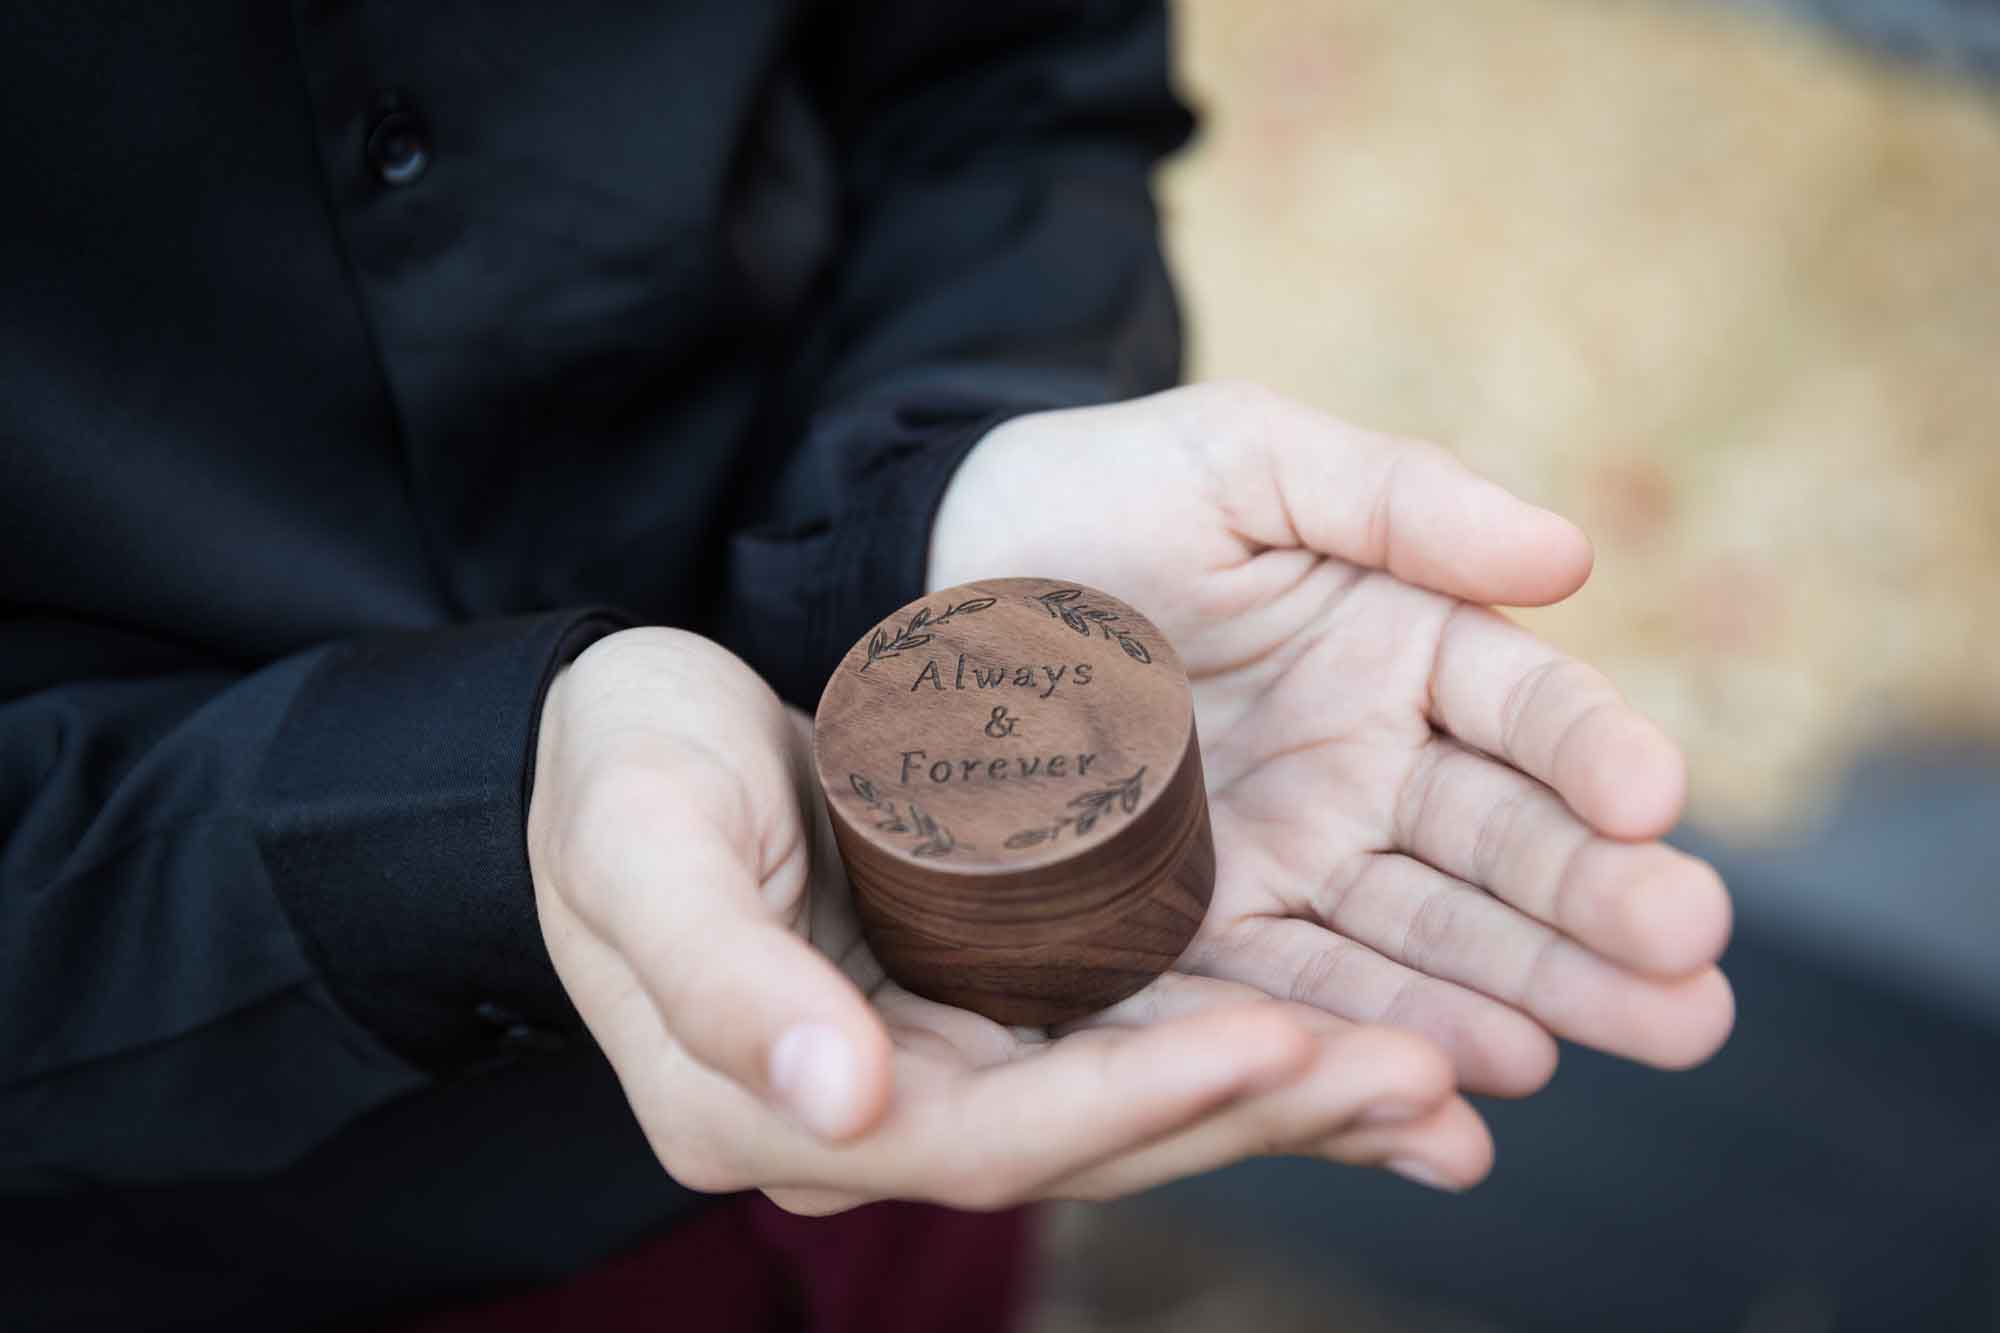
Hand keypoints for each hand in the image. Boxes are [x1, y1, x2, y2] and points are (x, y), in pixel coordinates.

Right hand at [527, 627, 1490, 1213]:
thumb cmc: (611, 782)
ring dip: (1280, 1098)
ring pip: (1131, 1109)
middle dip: (1257, 1113)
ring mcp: (936, 1074)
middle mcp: (879, 1116)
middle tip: (1426, 1073)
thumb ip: (726, 982)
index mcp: (783, 1108)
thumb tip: (849, 1103)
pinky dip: (1240, 1053)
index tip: (1281, 1042)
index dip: (1137, 1104)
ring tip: (1438, 1073)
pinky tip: (1355, 1035)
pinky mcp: (983, 1019)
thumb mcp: (641, 852)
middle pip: (1093, 1144)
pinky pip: (1127, 1051)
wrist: (604, 751)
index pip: (992, 1136)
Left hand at [929, 382, 1734, 1098]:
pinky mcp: (1207, 932)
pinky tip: (1453, 1101)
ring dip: (1518, 1001)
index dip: (1593, 754)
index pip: (1527, 708)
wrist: (941, 576)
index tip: (1652, 799)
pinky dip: (1373, 1047)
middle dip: (1597, 917)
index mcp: (1408, 647)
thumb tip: (1573, 553)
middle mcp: (1373, 767)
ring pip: (1426, 941)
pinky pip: (1297, 995)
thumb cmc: (1100, 493)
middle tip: (1692, 985)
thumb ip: (1400, 498)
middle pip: (1505, 850)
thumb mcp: (1246, 459)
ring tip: (1598, 1049)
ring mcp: (1298, 860)